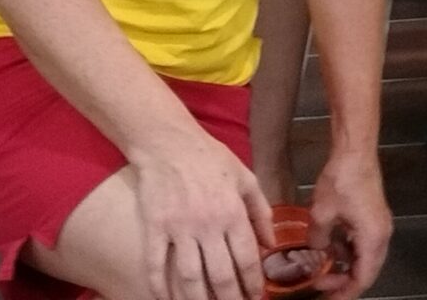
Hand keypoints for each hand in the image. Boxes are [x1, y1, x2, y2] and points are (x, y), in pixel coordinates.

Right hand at [130, 125, 273, 299]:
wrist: (169, 142)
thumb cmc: (210, 158)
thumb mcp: (245, 178)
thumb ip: (260, 210)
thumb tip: (271, 243)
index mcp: (233, 212)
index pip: (247, 258)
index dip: (253, 283)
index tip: (256, 297)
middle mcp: (208, 224)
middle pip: (221, 274)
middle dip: (230, 299)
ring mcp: (179, 228)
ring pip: (190, 277)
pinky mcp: (155, 228)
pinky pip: (157, 265)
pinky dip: (160, 287)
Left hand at [299, 145, 391, 296]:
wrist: (355, 149)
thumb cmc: (341, 181)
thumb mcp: (321, 214)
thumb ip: (317, 240)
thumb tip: (315, 251)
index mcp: (373, 239)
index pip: (362, 279)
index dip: (344, 293)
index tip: (325, 298)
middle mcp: (381, 235)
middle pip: (366, 271)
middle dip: (343, 282)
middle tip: (320, 286)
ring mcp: (379, 224)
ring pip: (364, 257)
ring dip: (345, 266)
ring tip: (321, 269)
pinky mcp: (373, 215)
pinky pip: (362, 243)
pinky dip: (347, 250)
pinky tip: (329, 247)